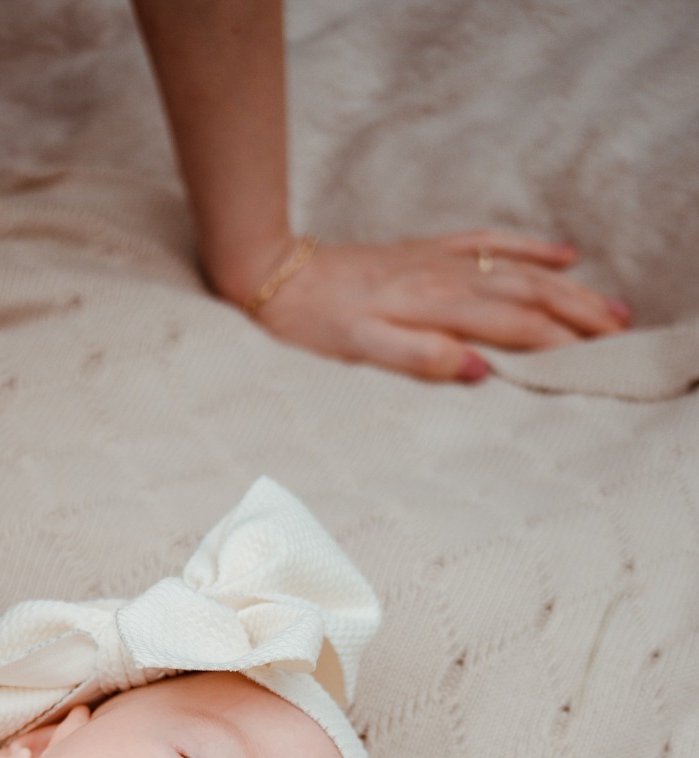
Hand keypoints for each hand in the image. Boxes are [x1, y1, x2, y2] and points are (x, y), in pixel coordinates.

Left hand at [237, 232, 631, 381]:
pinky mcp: (431, 250)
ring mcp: (441, 260)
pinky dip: (530, 249)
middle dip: (577, 314)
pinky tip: (561, 254)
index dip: (555, 343)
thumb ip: (422, 360)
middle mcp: (446, 279)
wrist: (281, 276)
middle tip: (619, 331)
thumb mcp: (362, 354)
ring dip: (568, 287)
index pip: (511, 327)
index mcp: (434, 309)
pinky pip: (492, 244)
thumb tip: (479, 370)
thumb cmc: (316, 324)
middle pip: (528, 295)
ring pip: (520, 271)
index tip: (592, 358)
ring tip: (608, 304)